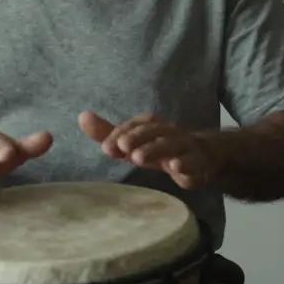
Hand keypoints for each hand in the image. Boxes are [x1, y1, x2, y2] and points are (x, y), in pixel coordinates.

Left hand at [78, 111, 213, 189]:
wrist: (201, 158)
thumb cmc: (159, 149)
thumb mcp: (132, 143)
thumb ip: (108, 133)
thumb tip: (82, 116)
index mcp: (152, 125)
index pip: (135, 125)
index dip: (120, 134)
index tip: (106, 147)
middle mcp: (168, 132)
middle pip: (153, 131)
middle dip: (137, 138)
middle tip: (122, 148)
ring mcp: (184, 147)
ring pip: (172, 145)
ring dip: (155, 149)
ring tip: (138, 158)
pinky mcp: (197, 164)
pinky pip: (193, 162)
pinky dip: (185, 164)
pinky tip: (175, 167)